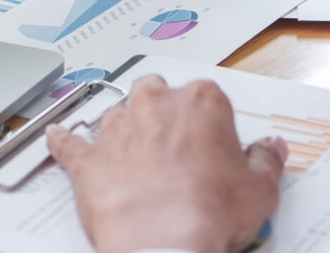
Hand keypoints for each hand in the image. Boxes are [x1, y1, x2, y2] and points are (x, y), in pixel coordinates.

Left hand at [46, 75, 285, 252]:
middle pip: (156, 93)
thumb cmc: (207, 214)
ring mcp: (117, 129)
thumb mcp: (259, 190)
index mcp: (201, 102)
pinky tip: (58, 137)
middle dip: (163, 112)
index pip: (207, 97)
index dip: (210, 125)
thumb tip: (271, 149)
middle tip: (175, 147)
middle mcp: (155, 105)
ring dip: (124, 130)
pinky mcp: (88, 160)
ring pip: (117, 115)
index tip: (214, 147)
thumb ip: (266, 161)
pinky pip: (68, 143)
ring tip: (134, 157)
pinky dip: (63, 140)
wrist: (163, 243)